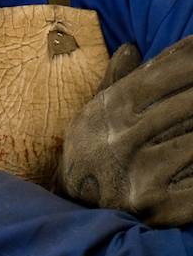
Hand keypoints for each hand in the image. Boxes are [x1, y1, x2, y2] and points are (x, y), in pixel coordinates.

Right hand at [59, 35, 192, 224]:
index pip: (158, 77)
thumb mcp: (93, 112)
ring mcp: (144, 174)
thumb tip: (132, 46)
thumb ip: (115, 80)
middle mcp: (125, 138)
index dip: (186, 61)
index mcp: (111, 111)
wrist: (75, 209)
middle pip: (183, 105)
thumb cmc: (90, 152)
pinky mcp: (162, 207)